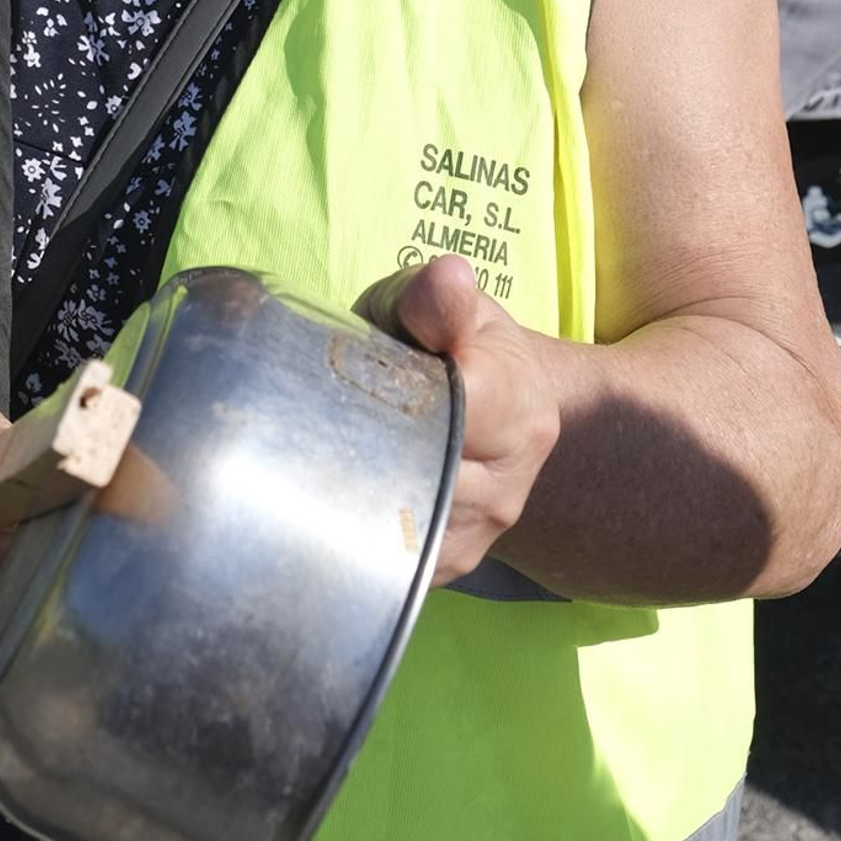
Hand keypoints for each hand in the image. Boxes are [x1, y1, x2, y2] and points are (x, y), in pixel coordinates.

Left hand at [365, 258, 560, 587]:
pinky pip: (394, 557)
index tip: (350, 380)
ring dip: (355, 487)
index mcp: (517, 405)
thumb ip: (436, 298)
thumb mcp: (439, 306)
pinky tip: (341, 485)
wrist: (492, 407)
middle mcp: (509, 482)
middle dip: (361, 446)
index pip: (446, 417)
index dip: (386, 400)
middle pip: (413, 476)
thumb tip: (447, 275)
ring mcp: (482, 532)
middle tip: (322, 414)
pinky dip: (358, 525)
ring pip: (398, 522)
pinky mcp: (451, 565)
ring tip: (333, 445)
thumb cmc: (448, 343)